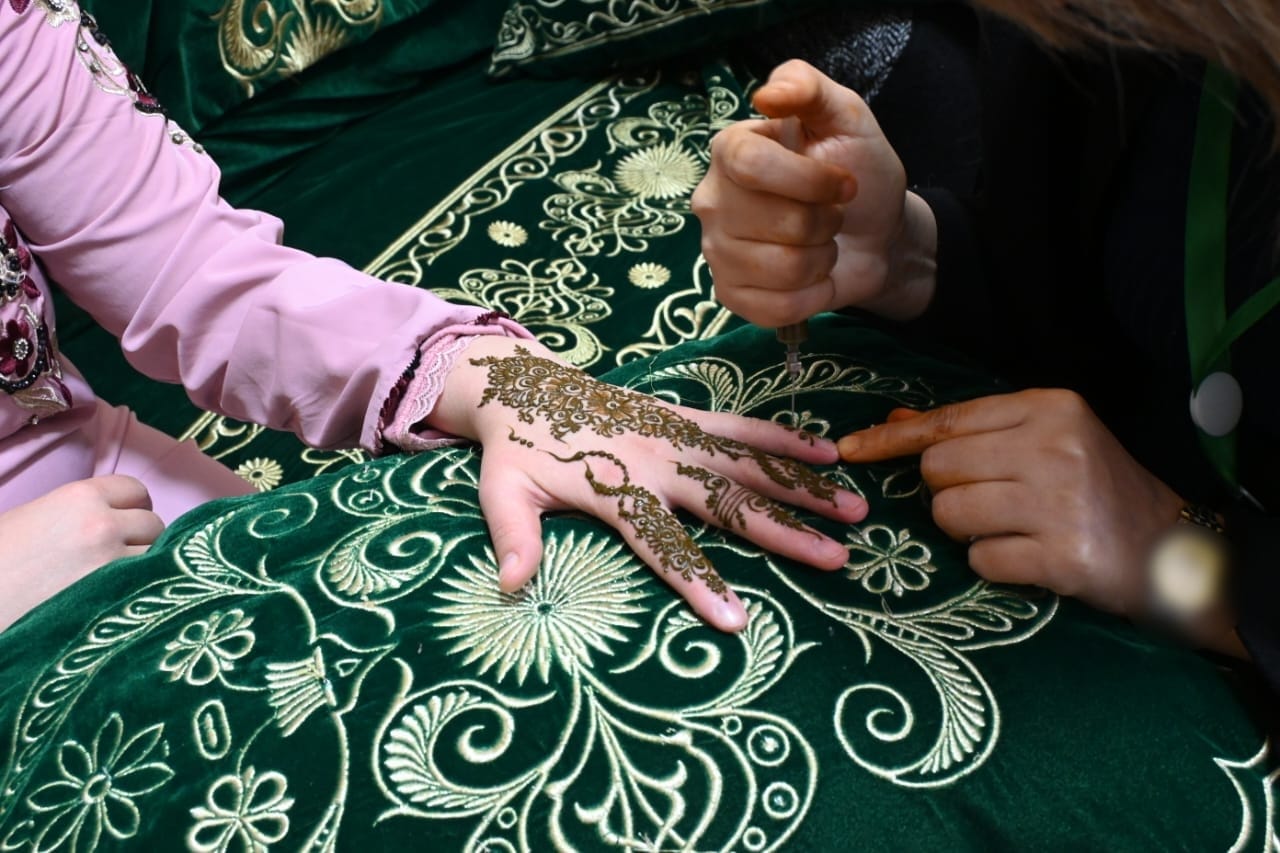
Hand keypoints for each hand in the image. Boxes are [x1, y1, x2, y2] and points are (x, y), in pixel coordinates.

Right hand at [0, 475, 164, 630]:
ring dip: (147, 566)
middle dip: (143, 538)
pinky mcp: (116, 599)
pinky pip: (151, 586)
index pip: (135, 490)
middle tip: (124, 555)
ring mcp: (114, 563)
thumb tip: (106, 514)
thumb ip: (72, 512)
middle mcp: (104, 525)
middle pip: (154, 524)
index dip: (132, 507)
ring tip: (123, 580)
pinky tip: (126, 598)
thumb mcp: (27, 519)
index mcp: (79, 497)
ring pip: (159, 557)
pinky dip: (143, 590)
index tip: (125, 522)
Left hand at [428, 336, 868, 631]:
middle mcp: (657, 460)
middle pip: (727, 502)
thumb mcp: (500, 493)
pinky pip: (740, 426)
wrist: (526, 385)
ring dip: (801, 485)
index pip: (661, 543)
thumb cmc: (516, 450)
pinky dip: (782, 437)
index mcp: (615, 488)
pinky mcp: (684, 415)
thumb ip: (513, 536)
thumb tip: (510, 585)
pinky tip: (827, 452)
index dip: (697, 581)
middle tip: (836, 558)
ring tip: (852, 506)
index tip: (736, 620)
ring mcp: (676, 434)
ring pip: (748, 462)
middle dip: (783, 532)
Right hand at [692, 59, 936, 326]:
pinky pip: (775, 307)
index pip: (751, 165)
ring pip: (781, 268)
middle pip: (774, 221)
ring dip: (821, 260)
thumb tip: (765, 95)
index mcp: (732, 150)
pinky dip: (812, 296)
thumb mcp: (845, 117)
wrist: (876, 235)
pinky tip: (813, 279)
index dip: (809, 180)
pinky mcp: (731, 295)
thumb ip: (806, 87)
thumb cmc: (858, 172)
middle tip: (831, 216)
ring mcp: (717, 251)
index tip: (845, 183)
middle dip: (824, 222)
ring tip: (821, 245)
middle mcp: (713, 200)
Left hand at [836, 389, 1184, 617]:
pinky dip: (994, 564)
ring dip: (965, 530)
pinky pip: (980, 559)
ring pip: (949, 513)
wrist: (1170, 548)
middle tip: (992, 500)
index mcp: (1049, 407)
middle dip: (947, 490)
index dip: (893, 438)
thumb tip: (896, 418)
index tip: (852, 449)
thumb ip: (971, 430)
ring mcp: (1059, 501)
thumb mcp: (1043, 441)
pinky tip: (1030, 556)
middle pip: (939, 468)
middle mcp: (1055, 446)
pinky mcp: (1061, 555)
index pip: (948, 420)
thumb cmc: (1095, 488)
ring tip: (1011, 528)